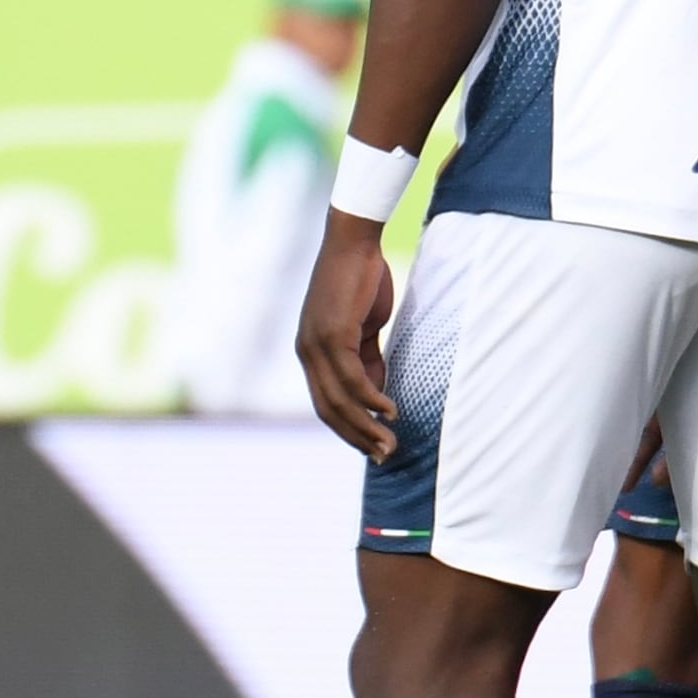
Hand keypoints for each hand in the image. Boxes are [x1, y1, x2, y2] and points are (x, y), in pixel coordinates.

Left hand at [298, 218, 398, 456]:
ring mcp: (316, 344)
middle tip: (384, 455)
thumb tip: (376, 396)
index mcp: (311, 353)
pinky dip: (371, 398)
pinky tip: (389, 410)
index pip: (325, 404)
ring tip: (390, 441)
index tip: (372, 447)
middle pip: (329, 409)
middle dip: (357, 436)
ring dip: (366, 425)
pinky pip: (352, 377)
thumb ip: (368, 360)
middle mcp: (307, 352)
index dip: (348, 429)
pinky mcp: (332, 333)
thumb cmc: (362, 282)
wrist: (355, 242)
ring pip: (339, 399)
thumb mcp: (364, 329)